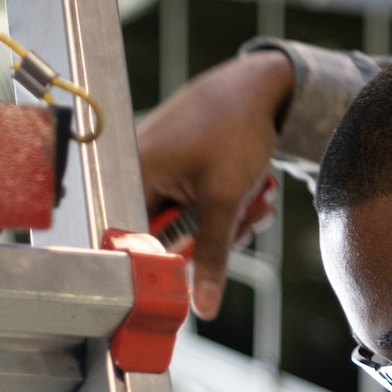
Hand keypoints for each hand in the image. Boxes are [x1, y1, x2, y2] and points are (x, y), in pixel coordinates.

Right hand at [136, 50, 294, 319]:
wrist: (261, 84)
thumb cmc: (236, 127)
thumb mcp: (225, 199)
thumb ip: (212, 255)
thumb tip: (203, 306)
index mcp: (134, 173)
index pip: (130, 240)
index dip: (161, 264)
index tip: (190, 277)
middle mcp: (138, 170)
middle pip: (161, 235)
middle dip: (205, 239)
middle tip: (238, 227)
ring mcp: (159, 168)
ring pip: (185, 223)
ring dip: (222, 225)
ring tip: (249, 205)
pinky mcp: (178, 167)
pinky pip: (193, 204)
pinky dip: (221, 207)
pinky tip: (245, 194)